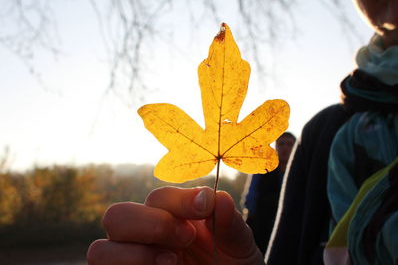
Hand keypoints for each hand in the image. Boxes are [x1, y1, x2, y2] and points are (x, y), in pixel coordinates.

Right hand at [87, 186, 263, 264]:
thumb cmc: (233, 264)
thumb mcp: (239, 244)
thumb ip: (230, 221)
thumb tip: (218, 198)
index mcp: (171, 217)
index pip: (157, 198)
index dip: (177, 200)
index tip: (204, 208)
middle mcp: (146, 237)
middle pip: (116, 216)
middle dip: (151, 223)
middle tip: (185, 238)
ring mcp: (134, 261)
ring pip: (100, 251)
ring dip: (136, 254)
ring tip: (172, 261)